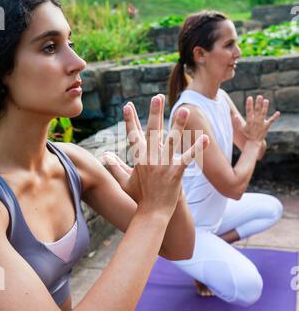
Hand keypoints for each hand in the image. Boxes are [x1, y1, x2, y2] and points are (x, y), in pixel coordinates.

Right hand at [103, 94, 208, 215]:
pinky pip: (188, 157)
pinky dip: (196, 148)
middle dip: (154, 112)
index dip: (130, 120)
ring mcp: (163, 164)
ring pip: (171, 140)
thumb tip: (104, 155)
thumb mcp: (124, 182)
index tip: (128, 105)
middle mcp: (150, 158)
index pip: (133, 135)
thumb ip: (114, 166)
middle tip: (157, 97)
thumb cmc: (139, 198)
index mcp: (138, 158)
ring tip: (183, 109)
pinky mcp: (176, 172)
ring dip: (178, 124)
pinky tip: (205, 138)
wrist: (152, 214)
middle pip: (152, 131)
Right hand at [232, 95, 279, 142]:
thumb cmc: (247, 134)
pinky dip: (275, 117)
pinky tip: (278, 113)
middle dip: (258, 103)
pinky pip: (271, 121)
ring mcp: (262, 123)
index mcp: (249, 121)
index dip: (249, 104)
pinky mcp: (267, 126)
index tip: (249, 97)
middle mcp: (256, 121)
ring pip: (264, 114)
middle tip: (259, 96)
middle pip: (257, 111)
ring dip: (265, 107)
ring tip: (266, 100)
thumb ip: (237, 122)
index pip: (249, 111)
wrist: (254, 142)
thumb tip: (235, 115)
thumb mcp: (241, 128)